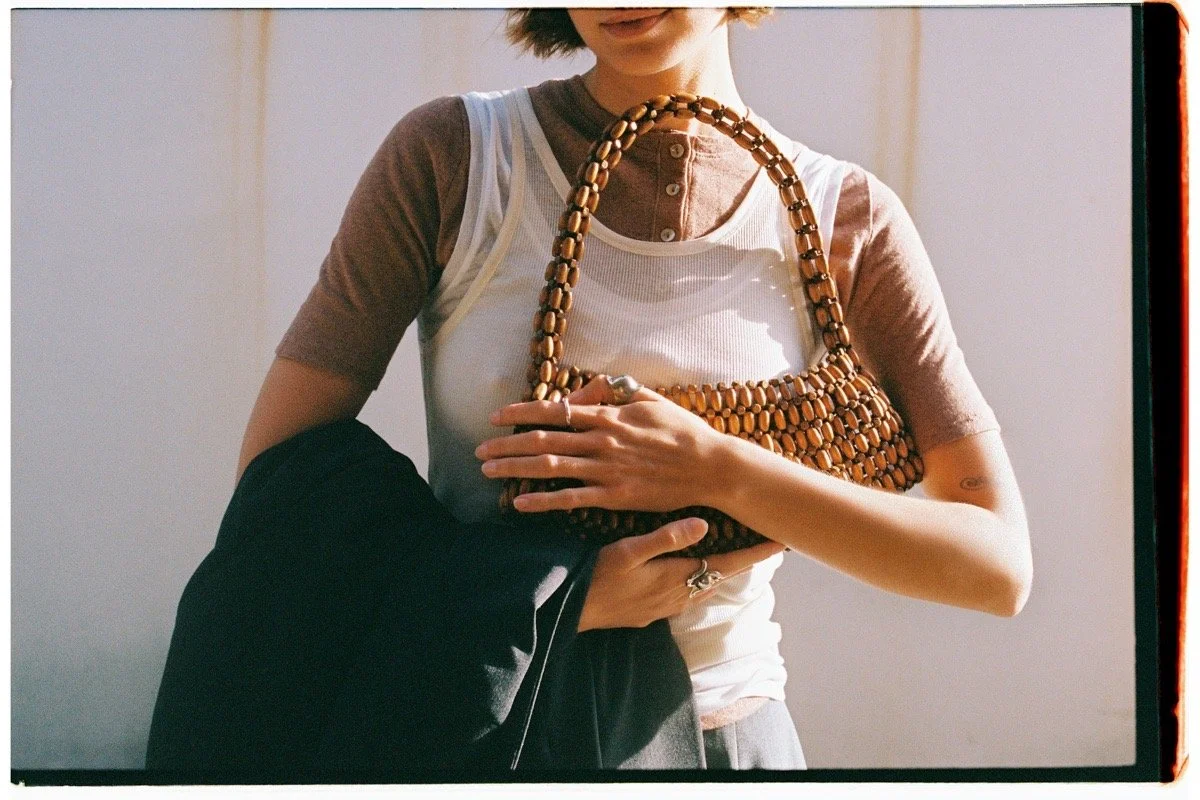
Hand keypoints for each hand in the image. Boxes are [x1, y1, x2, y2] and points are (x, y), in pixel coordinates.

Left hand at [477, 374, 731, 512]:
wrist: (710, 465)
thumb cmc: (683, 431)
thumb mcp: (650, 401)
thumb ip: (618, 393)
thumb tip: (595, 385)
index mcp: (608, 416)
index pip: (554, 410)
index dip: (521, 413)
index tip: (496, 416)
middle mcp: (601, 441)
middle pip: (542, 439)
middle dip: (506, 445)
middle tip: (479, 450)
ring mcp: (606, 469)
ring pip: (550, 466)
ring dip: (515, 469)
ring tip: (488, 472)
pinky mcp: (615, 495)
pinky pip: (571, 498)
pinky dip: (543, 500)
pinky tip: (519, 502)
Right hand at [578, 517, 786, 630]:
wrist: (569, 614)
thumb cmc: (595, 578)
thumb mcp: (626, 552)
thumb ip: (665, 538)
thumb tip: (703, 525)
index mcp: (677, 578)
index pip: (728, 565)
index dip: (756, 553)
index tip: (782, 542)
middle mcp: (678, 597)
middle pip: (722, 576)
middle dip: (746, 559)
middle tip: (766, 540)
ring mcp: (665, 607)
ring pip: (706, 586)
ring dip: (724, 569)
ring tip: (740, 552)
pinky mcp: (652, 612)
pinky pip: (688, 593)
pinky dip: (701, 577)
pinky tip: (696, 569)